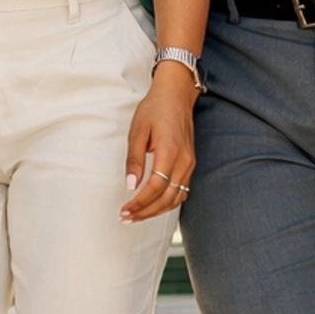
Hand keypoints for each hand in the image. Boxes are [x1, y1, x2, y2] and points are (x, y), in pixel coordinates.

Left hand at [121, 63, 197, 222]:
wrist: (176, 94)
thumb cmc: (154, 109)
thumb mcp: (137, 130)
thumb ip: (134, 159)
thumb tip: (130, 186)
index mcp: (170, 152)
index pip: (156, 188)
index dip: (140, 203)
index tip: (124, 211)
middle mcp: (184, 162)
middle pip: (167, 198)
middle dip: (146, 212)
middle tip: (126, 218)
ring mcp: (190, 164)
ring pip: (176, 198)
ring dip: (157, 210)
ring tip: (137, 215)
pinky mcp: (190, 164)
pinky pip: (182, 191)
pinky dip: (168, 202)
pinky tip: (153, 205)